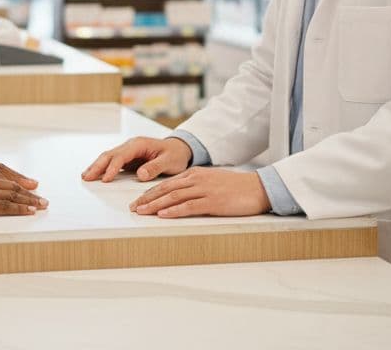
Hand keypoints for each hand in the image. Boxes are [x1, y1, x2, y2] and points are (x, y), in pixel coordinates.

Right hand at [0, 166, 47, 217]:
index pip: (2, 177)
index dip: (17, 183)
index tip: (29, 188)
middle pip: (11, 185)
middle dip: (28, 193)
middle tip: (42, 199)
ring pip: (11, 196)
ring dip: (28, 201)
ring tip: (41, 205)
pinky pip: (4, 207)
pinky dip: (18, 209)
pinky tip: (28, 211)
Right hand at [81, 136, 191, 182]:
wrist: (178, 149)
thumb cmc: (175, 154)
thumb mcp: (169, 161)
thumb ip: (155, 167)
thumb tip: (140, 175)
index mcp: (139, 144)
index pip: (121, 156)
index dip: (112, 168)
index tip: (106, 179)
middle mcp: (131, 146)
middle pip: (110, 155)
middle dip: (97, 166)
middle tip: (87, 177)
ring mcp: (128, 151)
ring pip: (108, 157)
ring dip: (97, 166)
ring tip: (86, 176)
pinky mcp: (128, 158)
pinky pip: (112, 162)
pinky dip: (102, 168)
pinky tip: (95, 174)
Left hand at [129, 168, 270, 217]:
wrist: (258, 188)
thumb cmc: (236, 188)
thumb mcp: (212, 182)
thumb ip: (196, 186)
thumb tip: (180, 196)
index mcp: (195, 174)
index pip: (167, 184)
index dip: (150, 193)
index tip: (138, 201)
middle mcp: (197, 180)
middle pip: (166, 189)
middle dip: (147, 199)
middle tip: (133, 208)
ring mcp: (204, 190)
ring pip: (174, 197)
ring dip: (155, 205)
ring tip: (142, 212)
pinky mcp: (213, 202)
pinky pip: (189, 206)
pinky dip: (174, 211)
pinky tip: (163, 215)